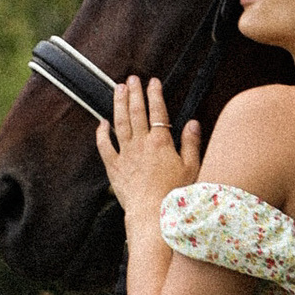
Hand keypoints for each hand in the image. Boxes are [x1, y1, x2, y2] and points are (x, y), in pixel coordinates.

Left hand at [94, 74, 201, 223]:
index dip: (155, 95)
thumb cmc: (175, 196)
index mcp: (161, 143)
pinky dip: (102, 133)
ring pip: (120, 123)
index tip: (153, 82)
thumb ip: (191, 144)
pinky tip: (101, 122)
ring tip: (118, 89)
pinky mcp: (114, 168)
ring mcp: (125, 154)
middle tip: (132, 79)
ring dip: (119, 104)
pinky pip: (105, 146)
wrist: (152, 215)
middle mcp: (141, 144)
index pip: (158, 112)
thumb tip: (192, 123)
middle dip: (135, 93)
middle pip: (136, 112)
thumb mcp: (192, 169)